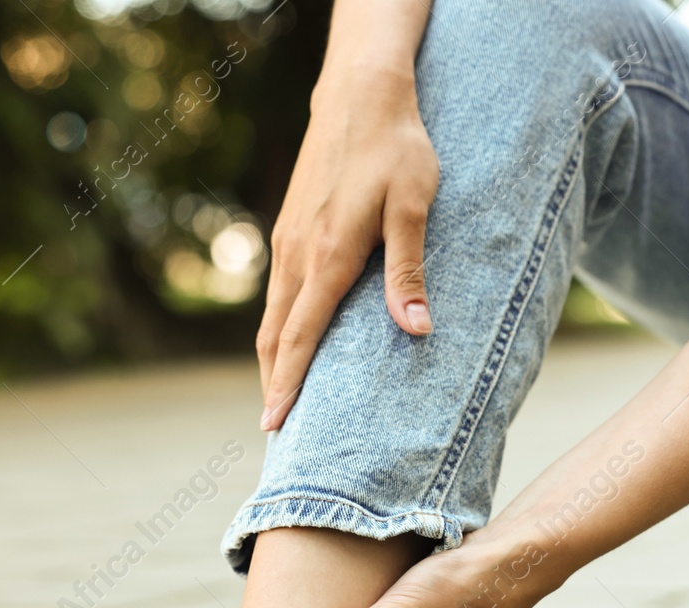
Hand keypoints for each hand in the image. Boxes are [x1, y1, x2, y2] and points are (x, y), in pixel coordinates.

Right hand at [256, 70, 438, 431]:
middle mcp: (299, 253)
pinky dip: (278, 328)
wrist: (361, 95)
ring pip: (272, 315)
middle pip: (275, 335)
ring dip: (273, 359)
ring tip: (280, 397)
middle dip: (273, 383)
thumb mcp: (415, 208)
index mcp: (329, 256)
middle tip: (275, 431)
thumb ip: (410, 272)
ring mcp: (290, 239)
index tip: (274, 425)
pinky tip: (291, 342)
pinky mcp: (293, 227)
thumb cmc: (398, 150)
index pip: (300, 336)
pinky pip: (279, 292)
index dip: (287, 384)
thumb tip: (416, 331)